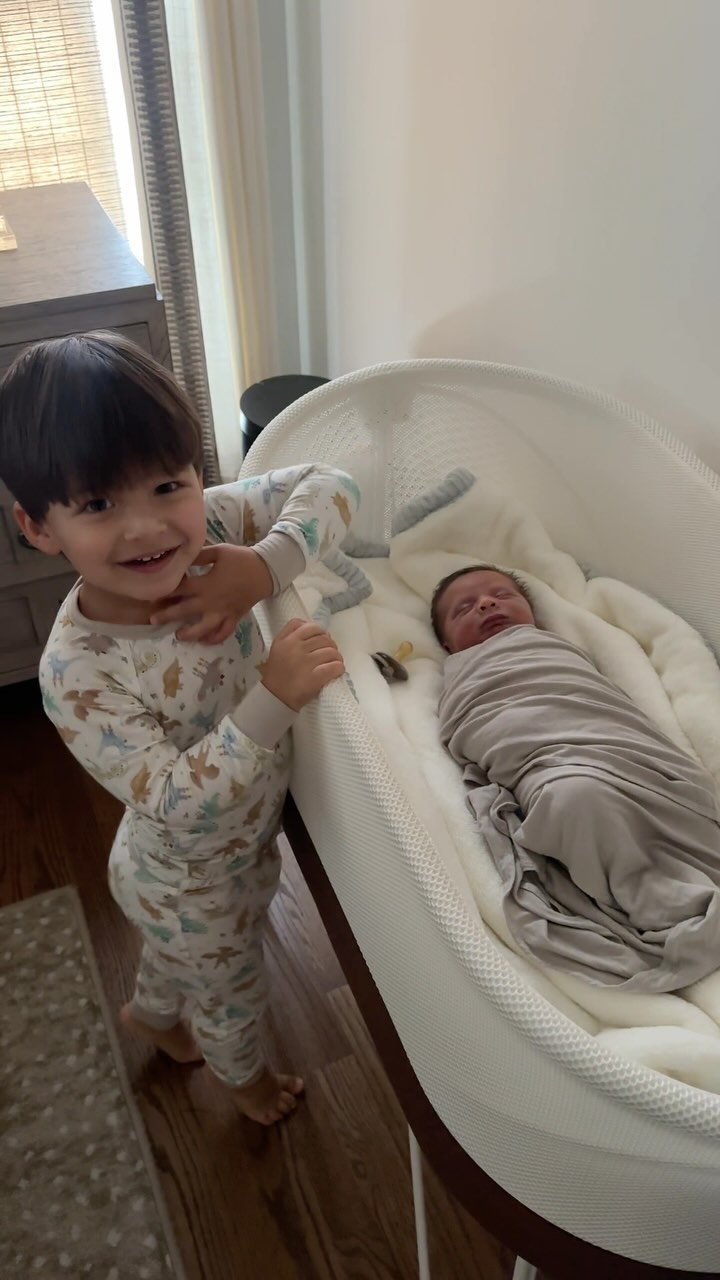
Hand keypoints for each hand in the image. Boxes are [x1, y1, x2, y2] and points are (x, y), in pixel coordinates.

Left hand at [150, 544, 272, 642]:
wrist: (265, 571)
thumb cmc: (241, 559)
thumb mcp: (219, 552)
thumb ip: (199, 557)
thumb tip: (181, 559)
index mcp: (206, 584)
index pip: (180, 589)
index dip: (165, 591)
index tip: (151, 594)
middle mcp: (212, 601)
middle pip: (186, 611)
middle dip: (168, 615)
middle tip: (153, 620)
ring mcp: (223, 612)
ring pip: (204, 628)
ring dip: (190, 633)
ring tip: (178, 635)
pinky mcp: (233, 617)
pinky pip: (223, 632)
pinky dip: (213, 639)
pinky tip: (204, 640)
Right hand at [260, 619, 344, 709]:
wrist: (275, 697)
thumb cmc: (277, 673)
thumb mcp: (277, 646)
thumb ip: (289, 631)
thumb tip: (308, 623)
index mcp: (287, 640)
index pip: (311, 627)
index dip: (321, 632)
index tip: (322, 640)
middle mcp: (297, 648)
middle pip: (324, 639)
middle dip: (331, 645)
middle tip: (329, 654)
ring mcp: (307, 662)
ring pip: (332, 652)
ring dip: (336, 657)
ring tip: (334, 663)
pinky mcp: (315, 677)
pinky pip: (334, 666)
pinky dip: (339, 668)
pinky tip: (337, 671)